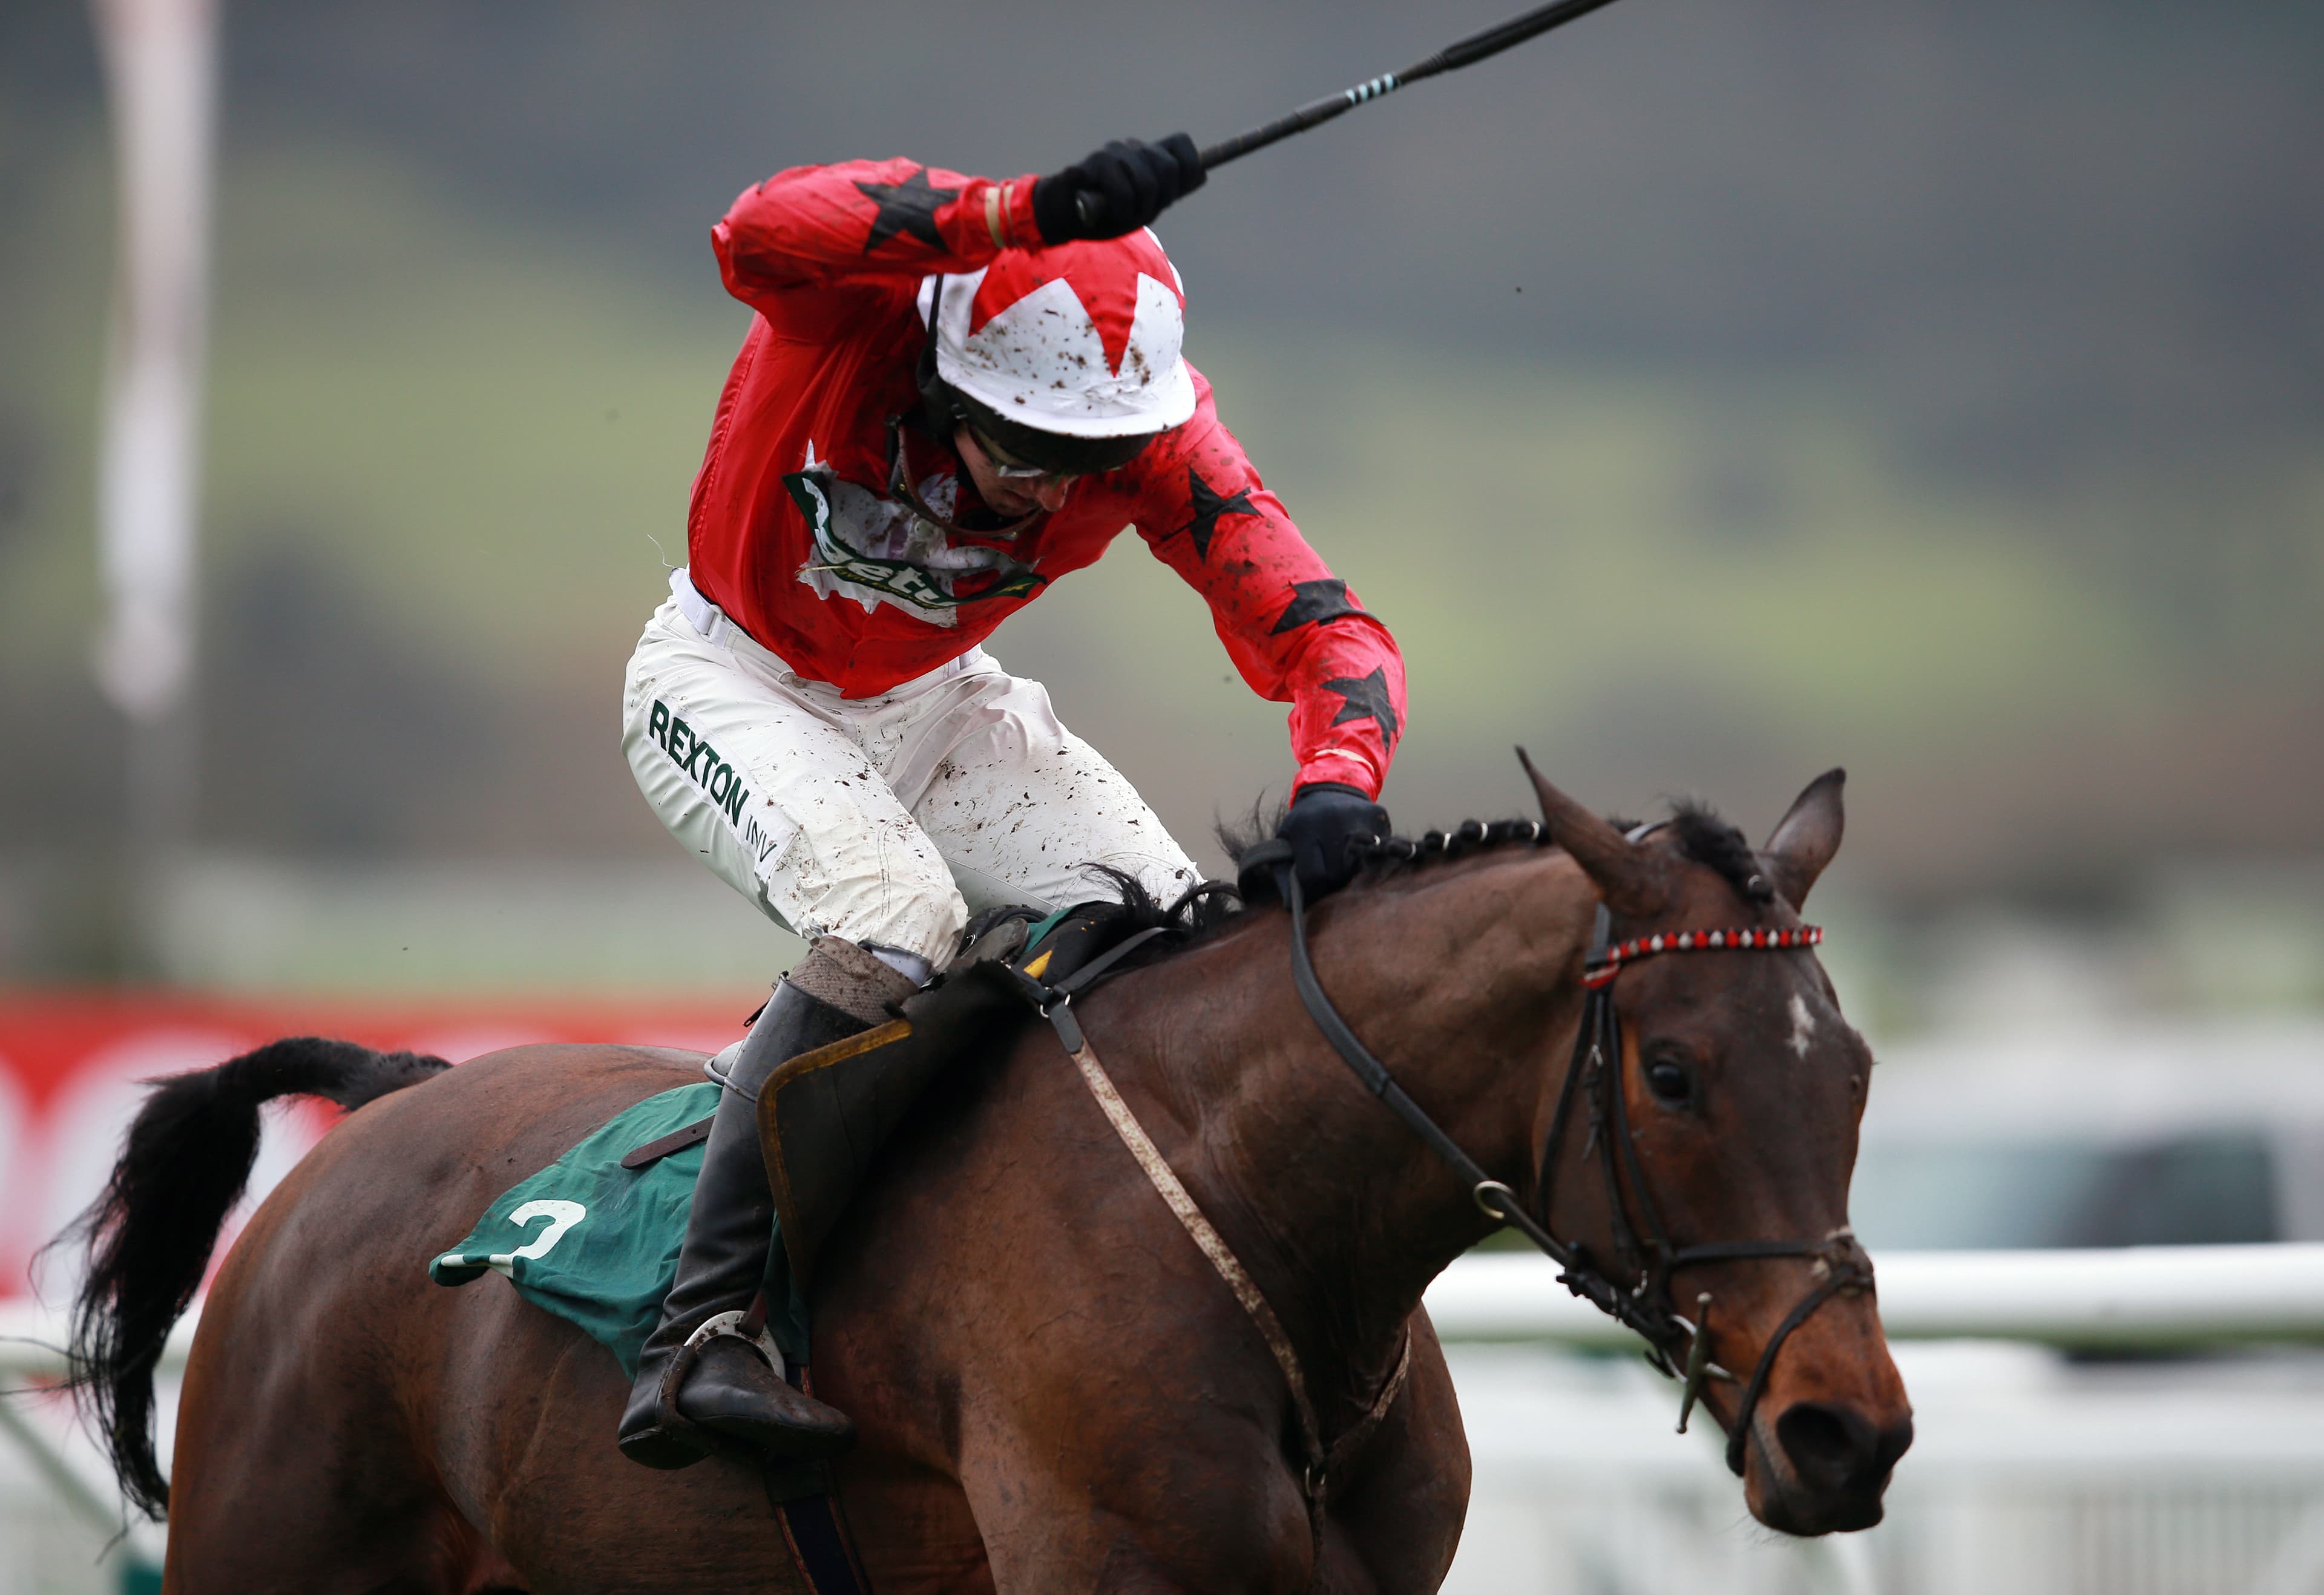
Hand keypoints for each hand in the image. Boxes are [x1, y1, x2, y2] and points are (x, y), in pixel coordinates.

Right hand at [1032, 135, 1205, 243]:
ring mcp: (1114, 152)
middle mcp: (1132, 147)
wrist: (1065, 215)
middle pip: (1169, 168)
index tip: (1174, 192)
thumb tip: (1203, 173)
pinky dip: (1120, 211)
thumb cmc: (1106, 212)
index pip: (1181, 145)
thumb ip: (1167, 191)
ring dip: (1138, 210)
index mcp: (1147, 155)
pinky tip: (1105, 212)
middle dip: (1160, 198)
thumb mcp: (1143, 206)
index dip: (1189, 167)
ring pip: (1147, 183)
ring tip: (1120, 213)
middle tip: (1141, 211)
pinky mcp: (1095, 162)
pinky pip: (1123, 192)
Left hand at [1276, 783, 1389, 901]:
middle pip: (1337, 873)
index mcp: (1304, 828)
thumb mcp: (1286, 841)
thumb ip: (1284, 874)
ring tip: (1343, 864)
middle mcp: (1331, 820)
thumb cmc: (1305, 822)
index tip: (1314, 887)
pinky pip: (1378, 850)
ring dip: (1351, 870)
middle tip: (1330, 875)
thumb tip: (1289, 906)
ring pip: (1359, 865)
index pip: (1314, 874)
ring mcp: (1357, 817)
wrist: (1331, 788)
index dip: (1314, 887)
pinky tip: (1361, 851)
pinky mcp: (1378, 816)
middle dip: (1333, 880)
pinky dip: (1371, 856)